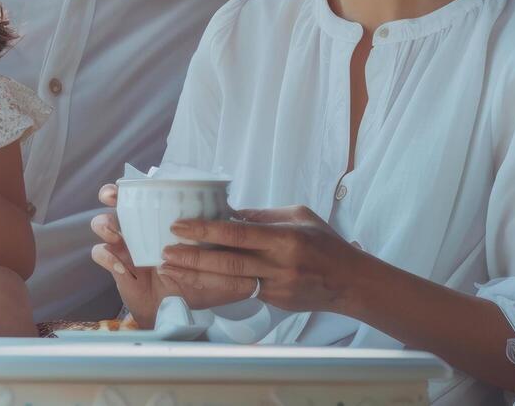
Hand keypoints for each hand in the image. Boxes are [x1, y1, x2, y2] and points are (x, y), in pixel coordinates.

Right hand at [89, 183, 247, 326]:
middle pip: (119, 203)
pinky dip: (108, 256)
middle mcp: (141, 227)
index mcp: (162, 220)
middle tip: (111, 196)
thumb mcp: (218, 267)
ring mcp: (126, 245)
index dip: (138, 184)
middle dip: (112, 195)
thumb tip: (246, 229)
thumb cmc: (197, 285)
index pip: (147, 194)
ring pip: (104, 225)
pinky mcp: (118, 266)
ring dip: (105, 224)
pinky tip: (122, 266)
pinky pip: (102, 255)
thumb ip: (230, 249)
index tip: (134, 181)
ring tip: (116, 233)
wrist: (179, 313)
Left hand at [159, 206, 364, 314]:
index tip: (179, 226)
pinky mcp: (273, 302)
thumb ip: (262, 215)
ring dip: (195, 275)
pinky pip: (239, 292)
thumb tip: (228, 212)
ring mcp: (276, 287)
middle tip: (164, 251)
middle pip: (227, 261)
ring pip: (228, 282)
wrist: (350, 283)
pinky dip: (215, 285)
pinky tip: (193, 280)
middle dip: (192, 256)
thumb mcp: (299, 216)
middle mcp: (279, 265)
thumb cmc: (325, 243)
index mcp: (285, 238)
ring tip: (169, 268)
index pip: (237, 233)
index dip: (205, 229)